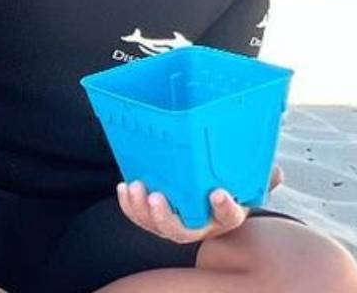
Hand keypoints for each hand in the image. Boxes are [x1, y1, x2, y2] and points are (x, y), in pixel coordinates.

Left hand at [116, 166, 282, 244]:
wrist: (207, 199)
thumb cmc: (228, 188)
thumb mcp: (246, 183)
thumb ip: (260, 176)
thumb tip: (276, 169)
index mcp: (224, 217)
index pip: (229, 218)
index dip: (224, 208)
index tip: (218, 193)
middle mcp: (199, 227)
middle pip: (182, 232)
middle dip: (166, 217)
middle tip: (156, 197)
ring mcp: (175, 224)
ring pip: (156, 226)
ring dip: (141, 210)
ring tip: (136, 187)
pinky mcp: (155, 218)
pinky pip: (139, 218)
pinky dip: (129, 205)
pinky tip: (125, 187)